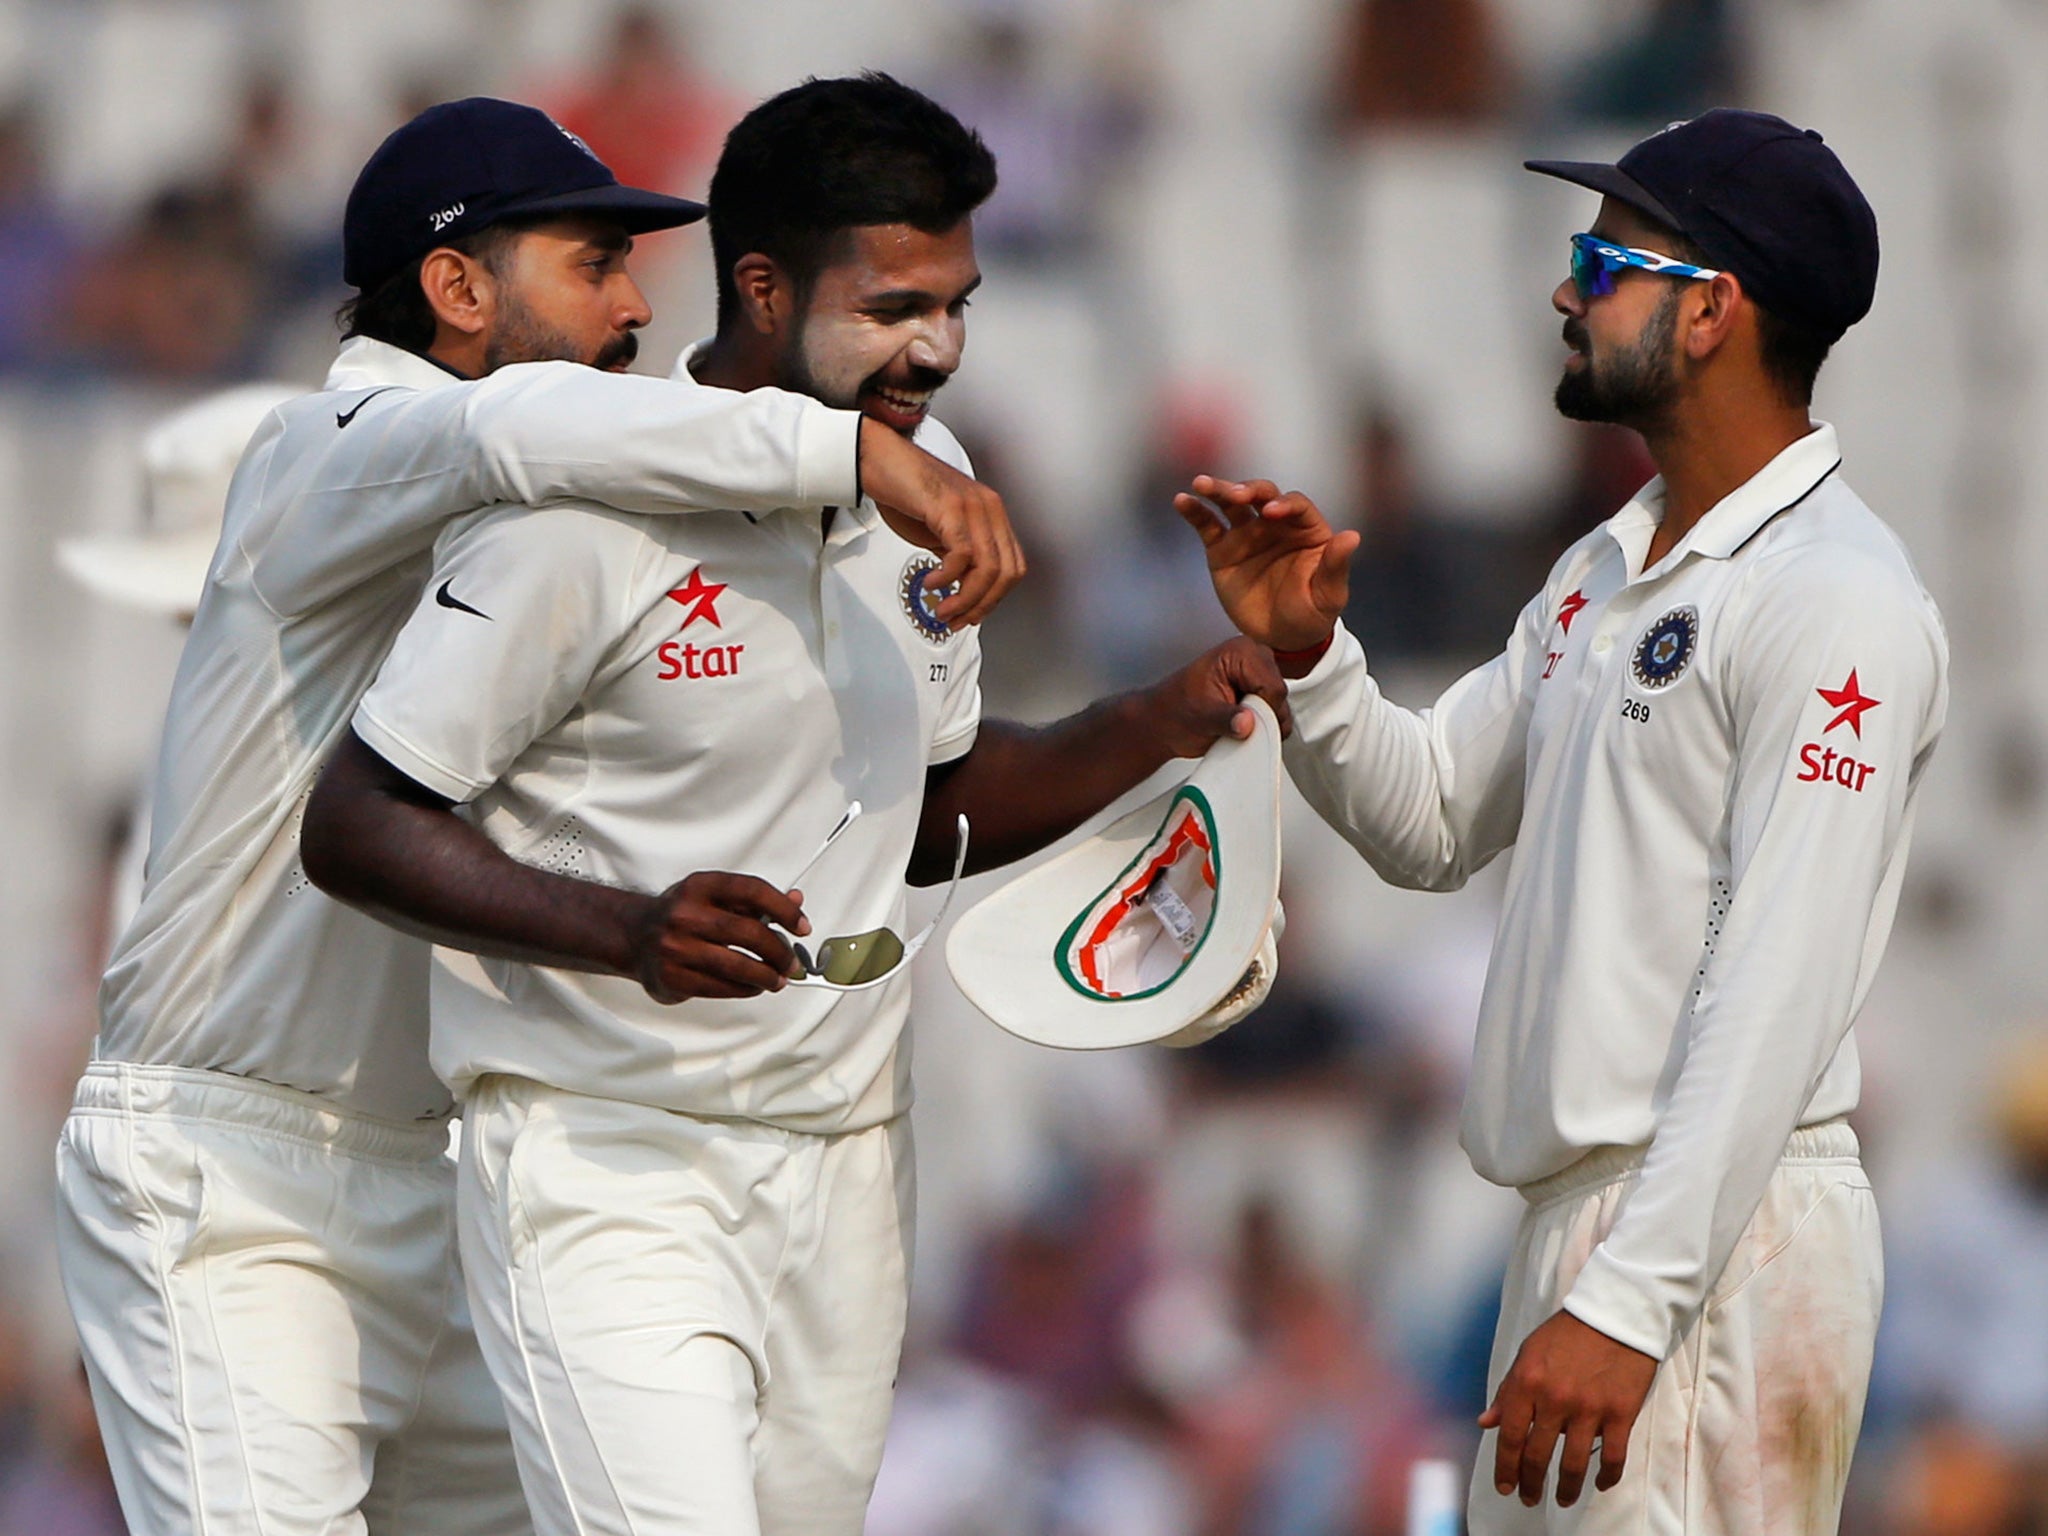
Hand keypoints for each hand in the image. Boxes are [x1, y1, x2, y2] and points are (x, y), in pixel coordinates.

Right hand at [631, 872, 811, 1004]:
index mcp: (700, 886)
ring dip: (765, 976)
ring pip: (736, 965)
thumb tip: (796, 902)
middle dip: (778, 951)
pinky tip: (754, 987)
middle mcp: (685, 914)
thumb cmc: (682, 914)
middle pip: (748, 933)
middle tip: (791, 963)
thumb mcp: (713, 896)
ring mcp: (676, 947)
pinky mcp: (672, 976)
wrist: (632, 935)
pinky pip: (719, 987)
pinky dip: (744, 989)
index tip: (801, 926)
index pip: (752, 891)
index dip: (783, 909)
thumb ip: (754, 901)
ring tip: (778, 980)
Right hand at [859, 418, 1026, 627]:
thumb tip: (963, 590)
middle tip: (956, 619)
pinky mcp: (950, 506)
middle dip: (981, 604)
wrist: (879, 457)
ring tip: (943, 608)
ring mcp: (972, 506)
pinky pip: (962, 553)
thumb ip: (958, 555)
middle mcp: (989, 508)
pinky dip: (948, 577)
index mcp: (992, 514)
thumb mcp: (941, 529)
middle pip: (1006, 572)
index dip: (994, 598)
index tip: (971, 614)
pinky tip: (932, 582)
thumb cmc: (906, 491)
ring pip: (988, 567)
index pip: (1012, 567)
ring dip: (966, 598)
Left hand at [1143, 636, 1292, 757]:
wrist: (1164, 721)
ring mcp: (1258, 673)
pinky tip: (1242, 724)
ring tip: (1235, 723)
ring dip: (1262, 722)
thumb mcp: (1201, 717)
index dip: (1261, 711)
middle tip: (1235, 722)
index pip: (1272, 686)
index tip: (1242, 721)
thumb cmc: (1175, 711)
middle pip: (1279, 695)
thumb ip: (1226, 719)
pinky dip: (1263, 725)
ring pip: (1281, 705)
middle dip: (1262, 716)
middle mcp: (1254, 656)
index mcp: (1240, 651)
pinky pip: (1276, 712)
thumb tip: (1247, 723)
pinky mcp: (1260, 690)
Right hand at [1173, 476, 1358, 652]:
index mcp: (1306, 529)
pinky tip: (1182, 501)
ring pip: (1231, 504)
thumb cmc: (1313, 613)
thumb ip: (1336, 565)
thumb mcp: (1329, 594)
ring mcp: (1247, 534)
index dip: (1284, 504)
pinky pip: (1207, 525)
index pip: (1295, 505)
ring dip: (1218, 490)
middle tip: (1236, 496)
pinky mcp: (1222, 549)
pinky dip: (1194, 512)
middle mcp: (1275, 524)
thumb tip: (1352, 536)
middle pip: (1262, 495)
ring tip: (1200, 484)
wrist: (1283, 639)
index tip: (1271, 512)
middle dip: (1248, 490)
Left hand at [1477, 1310, 1658, 1508]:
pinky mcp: (1620, 1414)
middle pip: (1537, 1455)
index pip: (1509, 1436)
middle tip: (1528, 1498)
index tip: (1504, 1485)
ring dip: (1565, 1489)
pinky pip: (1612, 1457)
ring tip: (1561, 1499)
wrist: (1613, 1315)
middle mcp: (1554, 1399)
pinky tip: (1598, 1484)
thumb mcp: (1527, 1354)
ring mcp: (1589, 1409)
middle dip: (1530, 1483)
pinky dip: (1605, 1477)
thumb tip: (1486, 1422)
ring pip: (1573, 1464)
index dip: (1504, 1466)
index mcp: (1527, 1382)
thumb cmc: (1567, 1334)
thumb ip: (1507, 1391)